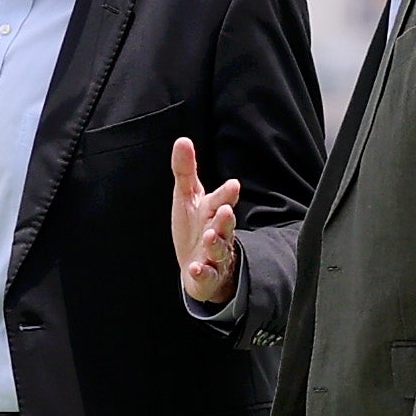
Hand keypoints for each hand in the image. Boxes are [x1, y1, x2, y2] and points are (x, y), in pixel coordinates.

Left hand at [169, 134, 239, 308]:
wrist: (197, 265)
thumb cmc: (194, 227)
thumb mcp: (186, 197)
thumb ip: (185, 171)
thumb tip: (182, 140)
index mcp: (213, 211)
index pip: (222, 200)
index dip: (226, 194)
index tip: (233, 185)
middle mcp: (217, 232)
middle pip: (225, 225)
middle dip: (225, 219)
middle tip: (225, 211)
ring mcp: (214, 255)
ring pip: (219, 249)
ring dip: (216, 243)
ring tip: (209, 236)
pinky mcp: (207, 275)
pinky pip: (208, 275)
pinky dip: (203, 272)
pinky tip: (196, 268)